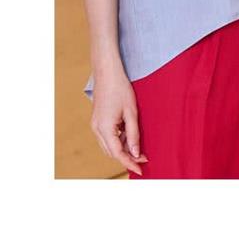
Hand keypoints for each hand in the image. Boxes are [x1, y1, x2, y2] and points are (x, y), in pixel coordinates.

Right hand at [90, 56, 142, 174]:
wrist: (107, 70)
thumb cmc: (120, 88)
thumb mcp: (131, 112)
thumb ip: (133, 134)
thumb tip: (135, 153)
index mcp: (105, 128)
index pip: (118, 154)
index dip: (130, 163)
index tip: (141, 169)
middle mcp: (97, 129)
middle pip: (112, 152)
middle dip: (127, 156)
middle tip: (143, 157)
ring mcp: (95, 124)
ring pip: (109, 145)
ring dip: (122, 148)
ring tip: (138, 145)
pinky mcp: (97, 120)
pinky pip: (107, 137)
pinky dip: (118, 139)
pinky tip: (128, 134)